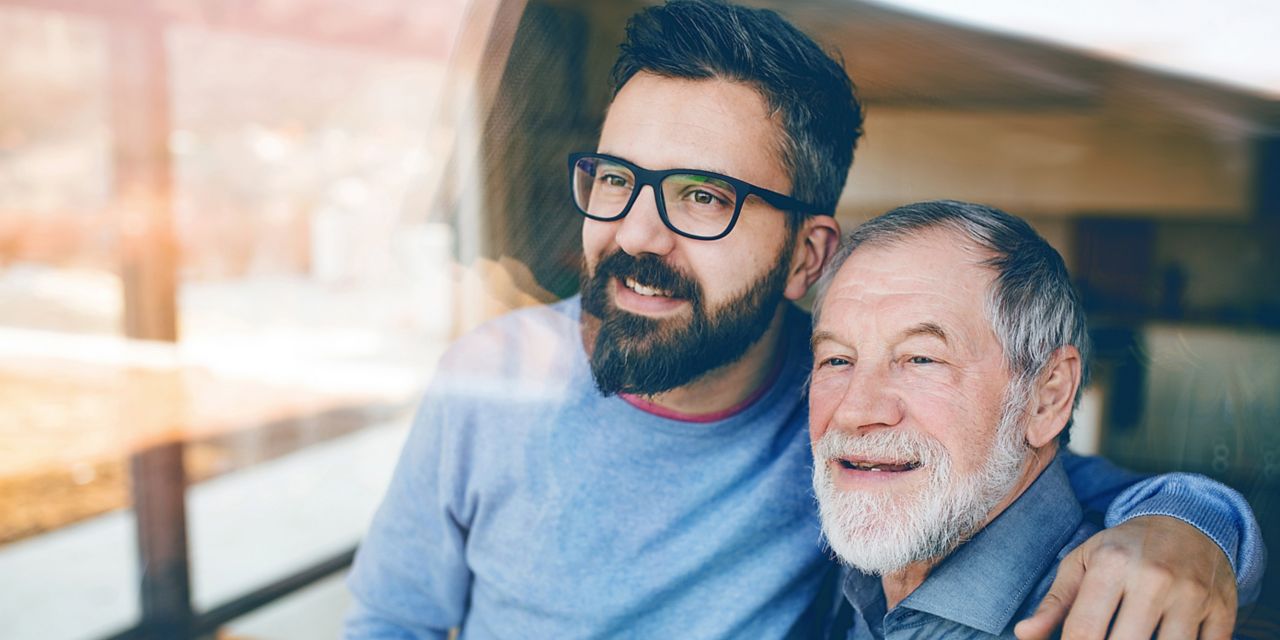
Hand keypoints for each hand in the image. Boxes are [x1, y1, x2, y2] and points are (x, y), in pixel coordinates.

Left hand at [1014, 515, 1236, 639]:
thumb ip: (1054, 602)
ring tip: (1131, 637)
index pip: (1085, 632)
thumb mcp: (1083, 563)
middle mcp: (1153, 578)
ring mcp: (1192, 595)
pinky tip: (1164, 638)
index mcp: (1111, 564)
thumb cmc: (1125, 548)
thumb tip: (1024, 634)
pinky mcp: (1223, 610)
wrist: (1189, 521)